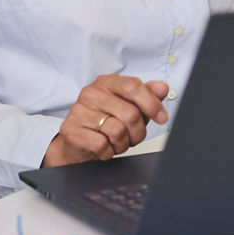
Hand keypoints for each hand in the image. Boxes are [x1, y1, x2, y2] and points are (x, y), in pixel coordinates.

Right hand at [42, 75, 169, 166]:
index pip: (133, 86)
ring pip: (118, 131)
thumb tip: (162, 88)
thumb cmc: (104, 122)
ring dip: (123, 143)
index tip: (161, 117)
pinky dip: (108, 151)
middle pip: (130, 113)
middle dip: (138, 131)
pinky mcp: (71, 130)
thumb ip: (147, 95)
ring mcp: (79, 111)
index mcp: (107, 82)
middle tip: (133, 136)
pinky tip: (104, 147)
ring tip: (117, 141)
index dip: (152, 104)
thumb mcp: (129, 106)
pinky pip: (102, 144)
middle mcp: (91, 93)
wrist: (78, 143)